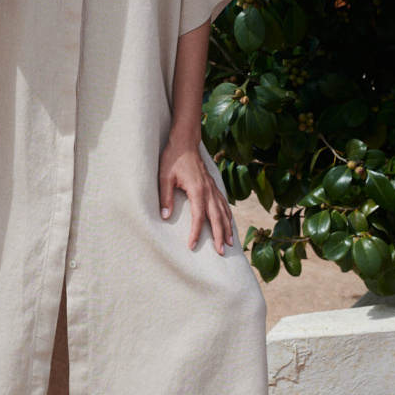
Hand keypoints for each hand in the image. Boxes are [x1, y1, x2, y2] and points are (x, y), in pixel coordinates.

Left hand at [158, 135, 233, 255]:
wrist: (184, 142)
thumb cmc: (172, 158)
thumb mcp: (164, 176)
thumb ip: (165, 197)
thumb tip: (165, 217)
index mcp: (197, 189)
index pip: (198, 216)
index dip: (196, 232)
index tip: (192, 245)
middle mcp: (208, 190)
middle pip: (216, 217)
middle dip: (219, 236)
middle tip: (221, 253)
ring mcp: (212, 187)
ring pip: (223, 211)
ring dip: (227, 228)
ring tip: (230, 243)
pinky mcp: (213, 185)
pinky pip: (223, 203)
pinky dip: (228, 215)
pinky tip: (229, 223)